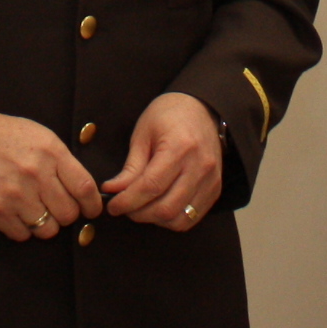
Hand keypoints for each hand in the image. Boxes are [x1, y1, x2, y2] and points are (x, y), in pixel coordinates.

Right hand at [0, 110, 102, 240]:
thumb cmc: (0, 136)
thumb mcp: (37, 135)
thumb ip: (61, 161)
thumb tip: (84, 190)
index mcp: (49, 152)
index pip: (84, 188)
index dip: (93, 205)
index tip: (92, 210)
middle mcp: (34, 174)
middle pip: (68, 213)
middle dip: (66, 214)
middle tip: (57, 208)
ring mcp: (15, 195)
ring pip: (47, 229)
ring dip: (45, 224)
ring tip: (34, 209)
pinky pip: (22, 235)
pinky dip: (22, 228)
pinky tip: (15, 212)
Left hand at [100, 92, 222, 229]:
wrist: (202, 108)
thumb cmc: (169, 115)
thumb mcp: (143, 134)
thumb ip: (130, 167)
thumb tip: (112, 191)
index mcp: (180, 147)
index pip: (151, 186)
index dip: (128, 201)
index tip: (113, 206)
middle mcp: (200, 166)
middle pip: (166, 207)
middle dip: (138, 213)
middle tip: (124, 206)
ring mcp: (211, 180)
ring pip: (179, 218)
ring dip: (155, 219)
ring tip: (141, 207)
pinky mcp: (214, 189)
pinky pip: (192, 217)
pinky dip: (172, 219)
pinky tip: (159, 207)